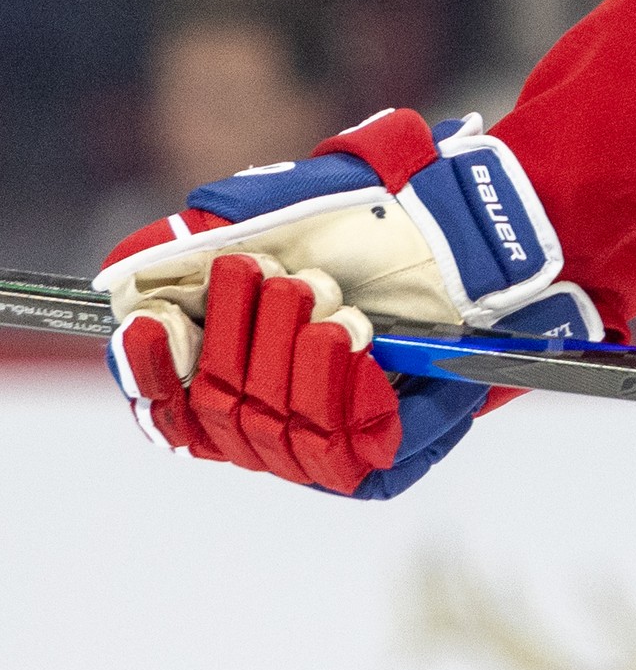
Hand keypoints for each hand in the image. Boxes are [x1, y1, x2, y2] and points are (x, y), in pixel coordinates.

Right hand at [98, 108, 597, 497]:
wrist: (484, 231)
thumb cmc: (384, 219)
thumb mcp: (286, 208)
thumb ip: (199, 238)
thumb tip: (117, 277)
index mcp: (239, 370)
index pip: (169, 404)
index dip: (153, 371)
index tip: (156, 325)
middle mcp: (277, 417)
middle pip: (219, 418)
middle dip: (244, 342)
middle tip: (285, 283)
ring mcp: (333, 444)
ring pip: (277, 434)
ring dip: (295, 360)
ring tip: (329, 301)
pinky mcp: (390, 461)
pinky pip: (348, 451)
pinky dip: (346, 392)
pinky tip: (356, 342)